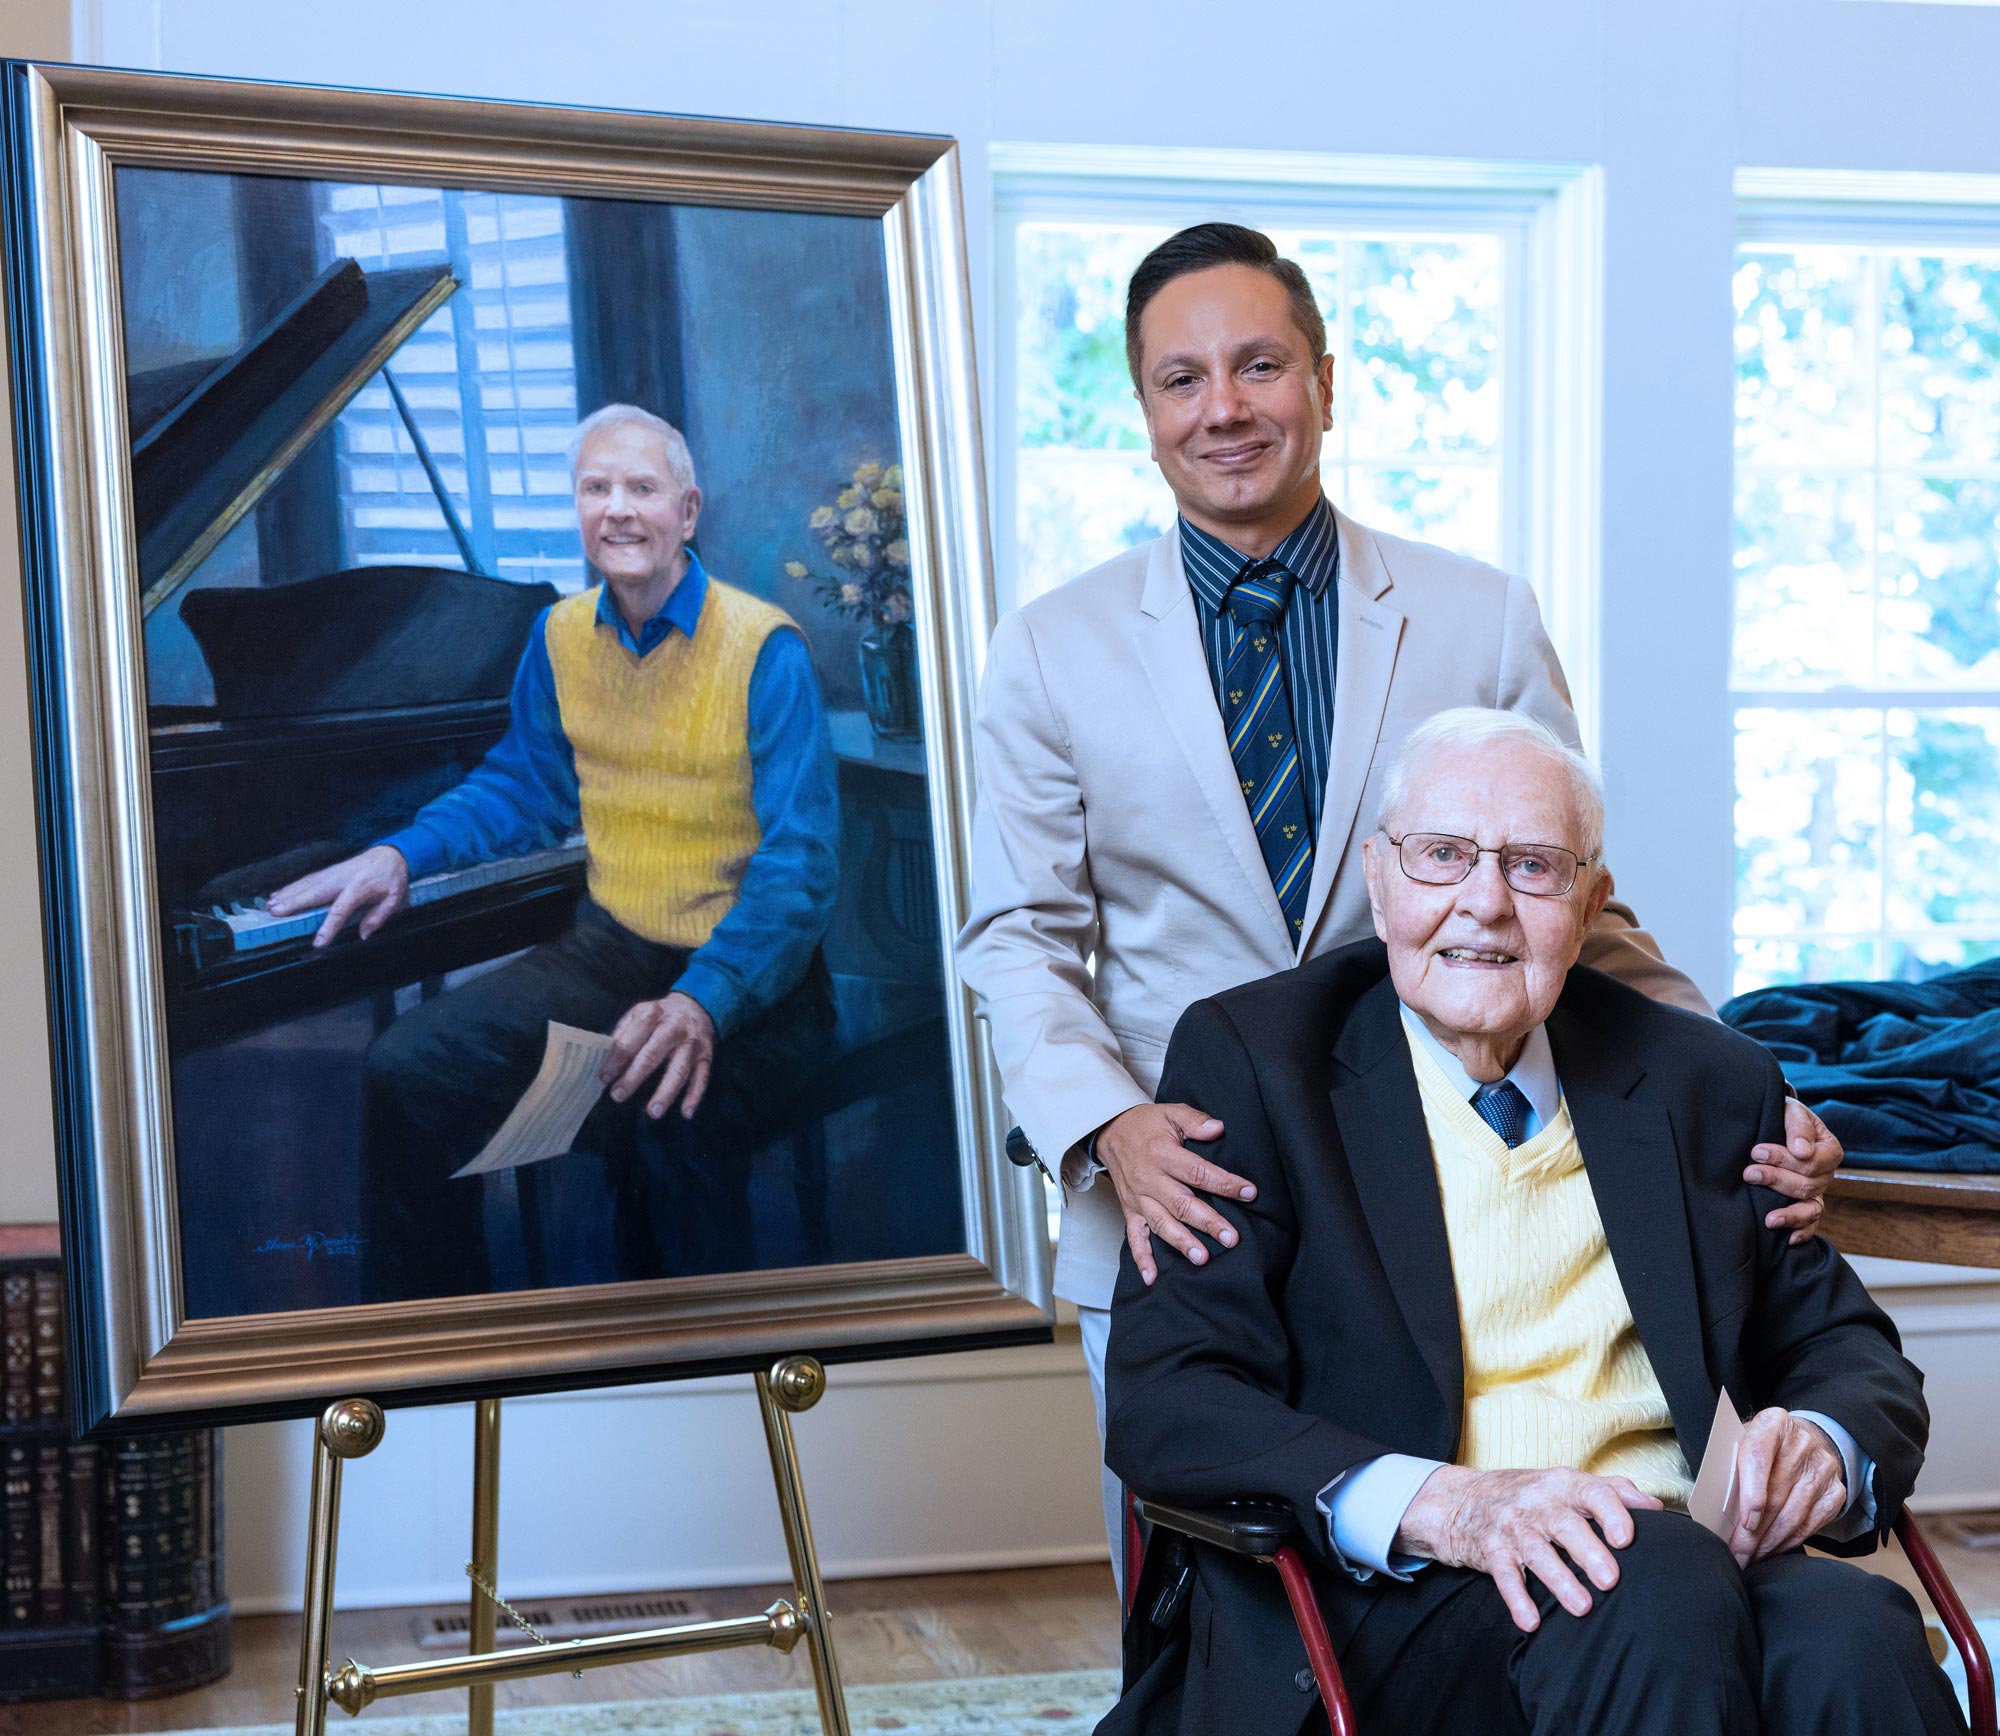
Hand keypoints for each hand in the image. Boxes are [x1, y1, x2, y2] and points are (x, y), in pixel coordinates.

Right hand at [266, 845, 409, 946]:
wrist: (391, 853)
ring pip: (306, 884)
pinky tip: (278, 894)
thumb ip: (379, 917)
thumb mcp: (395, 899)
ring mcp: (333, 873)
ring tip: (270, 905)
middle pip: (314, 892)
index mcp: (360, 888)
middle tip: (276, 912)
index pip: (341, 910)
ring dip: (287, 894)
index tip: (318, 942)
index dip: (329, 927)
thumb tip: (363, 935)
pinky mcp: (329, 871)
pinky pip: (307, 879)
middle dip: (294, 903)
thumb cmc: (393, 878)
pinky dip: (291, 887)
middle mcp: (342, 879)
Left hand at [601, 991, 715, 1120]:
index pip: (630, 1040)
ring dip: (666, 1092)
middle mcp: (674, 1027)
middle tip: (618, 1096)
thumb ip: (622, 1035)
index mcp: (652, 1014)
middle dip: (634, 1077)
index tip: (604, 1078)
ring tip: (653, 1112)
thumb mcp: (638, 1014)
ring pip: (679, 1070)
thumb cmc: (660, 1016)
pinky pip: (702, 1078)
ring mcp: (692, 1043)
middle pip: (652, 1055)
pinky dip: (694, 1096)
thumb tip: (607, 1064)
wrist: (696, 1006)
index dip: (615, 1060)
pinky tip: (686, 1113)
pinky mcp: (706, 1056)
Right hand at [1094, 1101, 1252, 1284]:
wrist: (1108, 1131)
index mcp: (1162, 1153)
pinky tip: (1152, 1278)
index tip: (1249, 1192)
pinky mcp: (1129, 1210)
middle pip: (1182, 1203)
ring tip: (1202, 1258)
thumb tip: (1219, 1128)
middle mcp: (1149, 1179)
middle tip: (1231, 1238)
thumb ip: (1195, 1120)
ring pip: (1162, 1223)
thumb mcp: (1170, 1112)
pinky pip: (1134, 1237)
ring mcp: (1138, 1198)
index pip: (1198, 1171)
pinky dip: (1142, 1258)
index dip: (1224, 1183)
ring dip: (1181, 1242)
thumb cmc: (1145, 1124)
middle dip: (1207, 1222)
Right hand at [1394, 1464, 1662, 1632]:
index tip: (1627, 1538)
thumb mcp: (1564, 1484)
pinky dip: (1516, 1598)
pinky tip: (1530, 1622)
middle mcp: (1536, 1502)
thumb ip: (1611, 1491)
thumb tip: (1656, 1506)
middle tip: (1610, 1579)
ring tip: (1582, 1607)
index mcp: (1561, 1485)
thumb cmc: (1527, 1496)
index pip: (1591, 1492)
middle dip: (1587, 1551)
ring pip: (1536, 1551)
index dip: (1610, 1513)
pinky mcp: (1491, 1550)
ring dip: (1559, 1579)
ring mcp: (1511, 1526)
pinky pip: (1504, 1575)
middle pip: (1564, 1524)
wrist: (1459, 1500)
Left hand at [1725, 1408, 1846, 1567]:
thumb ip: (1731, 1466)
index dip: (1752, 1492)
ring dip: (1769, 1542)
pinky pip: (1811, 1524)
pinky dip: (1789, 1541)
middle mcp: (1802, 1443)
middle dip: (1753, 1532)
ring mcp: (1823, 1467)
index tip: (1745, 1522)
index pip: (1758, 1456)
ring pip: (1794, 1514)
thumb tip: (1718, 1508)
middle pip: (1776, 1493)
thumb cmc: (1762, 1447)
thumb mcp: (1743, 1443)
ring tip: (1750, 1557)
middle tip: (1737, 1554)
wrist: (1804, 1439)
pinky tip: (1772, 1551)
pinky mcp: (1836, 1491)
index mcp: (1772, 1424)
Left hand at [1744, 1098, 1841, 1244]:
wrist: (1775, 1121)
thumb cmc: (1784, 1115)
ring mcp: (1816, 1191)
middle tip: (1749, 1173)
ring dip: (1790, 1214)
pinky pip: (1811, 1222)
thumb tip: (1801, 1151)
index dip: (1785, 1159)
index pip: (1812, 1162)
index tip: (1757, 1152)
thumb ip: (1798, 1127)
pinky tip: (1789, 1239)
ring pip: (1811, 1208)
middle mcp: (1826, 1174)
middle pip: (1808, 1185)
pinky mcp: (1804, 1203)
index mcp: (1829, 1150)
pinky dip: (1803, 1232)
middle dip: (1776, 1180)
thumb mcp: (1791, 1111)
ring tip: (1769, 1219)